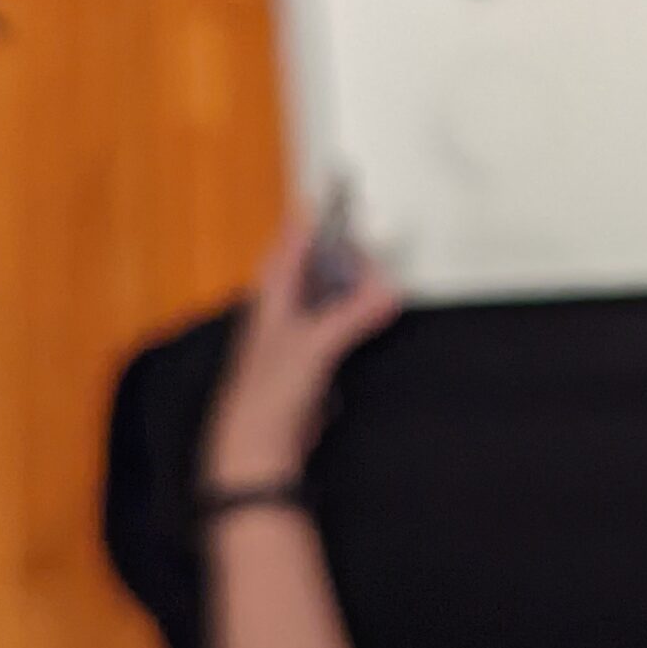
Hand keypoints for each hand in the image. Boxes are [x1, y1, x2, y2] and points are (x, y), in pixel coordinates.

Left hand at [204, 215, 403, 490]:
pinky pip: (336, 326)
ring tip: (376, 276)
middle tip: (370, 245)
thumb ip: (352, 316)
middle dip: (341, 253)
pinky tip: (371, 317)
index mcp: (271, 297)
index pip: (291, 244)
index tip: (337, 197)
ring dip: (349, 286)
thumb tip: (387, 292)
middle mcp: (280, 311)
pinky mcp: (310, 361)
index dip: (313, 221)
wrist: (259, 449)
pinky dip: (354, 317)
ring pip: (325, 296)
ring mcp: (294, 336)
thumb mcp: (314, 346)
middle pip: (313, 268)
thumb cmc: (268, 397)